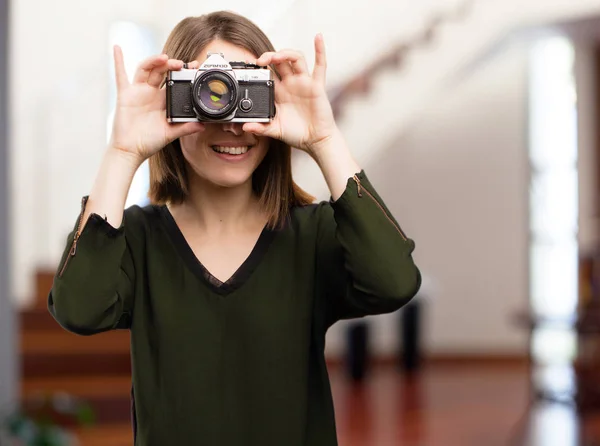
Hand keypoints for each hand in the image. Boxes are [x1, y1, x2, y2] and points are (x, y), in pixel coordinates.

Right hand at [108, 46, 204, 163]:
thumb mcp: (170, 134)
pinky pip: (120, 75)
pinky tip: (117, 48)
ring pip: (146, 70)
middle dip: (171, 65)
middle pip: (162, 72)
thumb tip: (202, 125)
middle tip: (181, 63)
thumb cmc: (149, 142)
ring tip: (165, 58)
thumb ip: (185, 128)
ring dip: (154, 61)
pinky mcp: (125, 95)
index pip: (174, 81)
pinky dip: (118, 61)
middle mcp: (151, 93)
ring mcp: (138, 92)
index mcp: (164, 101)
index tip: (194, 67)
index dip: (182, 73)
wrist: (131, 150)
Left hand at [242, 34, 337, 158]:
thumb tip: (245, 128)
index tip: (249, 67)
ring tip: (276, 56)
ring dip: (286, 53)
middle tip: (260, 60)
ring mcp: (304, 83)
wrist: (315, 141)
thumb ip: (260, 128)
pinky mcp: (317, 86)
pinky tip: (318, 37)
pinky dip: (320, 50)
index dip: (259, 68)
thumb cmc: (297, 134)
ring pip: (295, 59)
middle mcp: (291, 84)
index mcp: (279, 92)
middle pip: (280, 61)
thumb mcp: (275, 130)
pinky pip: (320, 65)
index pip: (268, 73)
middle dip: (269, 56)